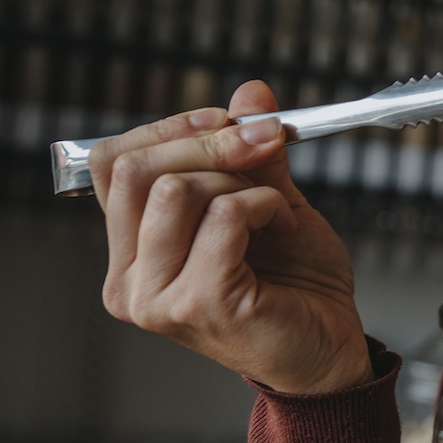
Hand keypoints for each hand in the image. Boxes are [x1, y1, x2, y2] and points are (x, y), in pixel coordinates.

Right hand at [89, 80, 374, 393]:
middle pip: (136, 171)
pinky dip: (262, 205)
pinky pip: (223, 217)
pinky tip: (281, 224)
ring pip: (176, 190)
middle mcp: (128, 282)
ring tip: (273, 206)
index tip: (225, 119)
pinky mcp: (199, 304)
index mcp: (129, 255)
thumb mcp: (267, 201)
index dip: (168, 129)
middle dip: (206, 142)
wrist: (330, 350)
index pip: (112, 166)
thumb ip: (250, 151)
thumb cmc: (295, 286)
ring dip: (239, 179)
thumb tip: (250, 92)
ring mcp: (157, 298)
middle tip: (262, 142)